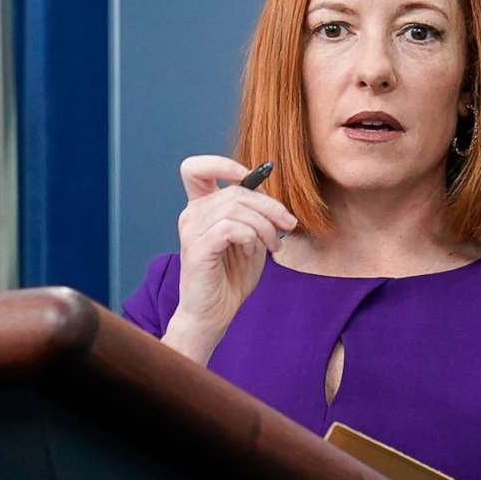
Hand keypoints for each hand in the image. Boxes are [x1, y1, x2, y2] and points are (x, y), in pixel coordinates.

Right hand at [163, 154, 298, 363]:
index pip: (196, 169)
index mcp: (200, 208)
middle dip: (270, 206)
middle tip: (288, 225)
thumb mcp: (250, 240)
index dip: (222, 164)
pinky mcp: (198, 247)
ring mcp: (191, 230)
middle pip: (235, 190)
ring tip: (273, 245)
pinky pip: (232, 227)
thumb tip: (270, 193)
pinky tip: (254, 252)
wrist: (213, 315)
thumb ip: (255, 215)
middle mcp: (191, 214)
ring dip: (264, 226)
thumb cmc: (230, 279)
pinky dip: (251, 237)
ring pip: (237, 207)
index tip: (248, 176)